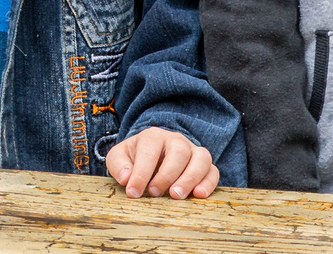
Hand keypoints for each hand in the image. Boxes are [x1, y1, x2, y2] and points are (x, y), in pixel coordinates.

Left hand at [105, 127, 219, 198]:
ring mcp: (193, 151)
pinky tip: (198, 195)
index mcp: (153, 136)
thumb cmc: (135, 158)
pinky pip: (213, 171)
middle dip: (167, 174)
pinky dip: (209, 183)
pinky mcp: (205, 166)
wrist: (151, 155)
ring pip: (201, 158)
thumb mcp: (119, 157)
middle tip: (155, 193)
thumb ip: (119, 165)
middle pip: (179, 151)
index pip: (149, 151)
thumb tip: (127, 179)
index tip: (133, 192)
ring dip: (190, 178)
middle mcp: (176, 140)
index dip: (141, 173)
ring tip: (176, 196)